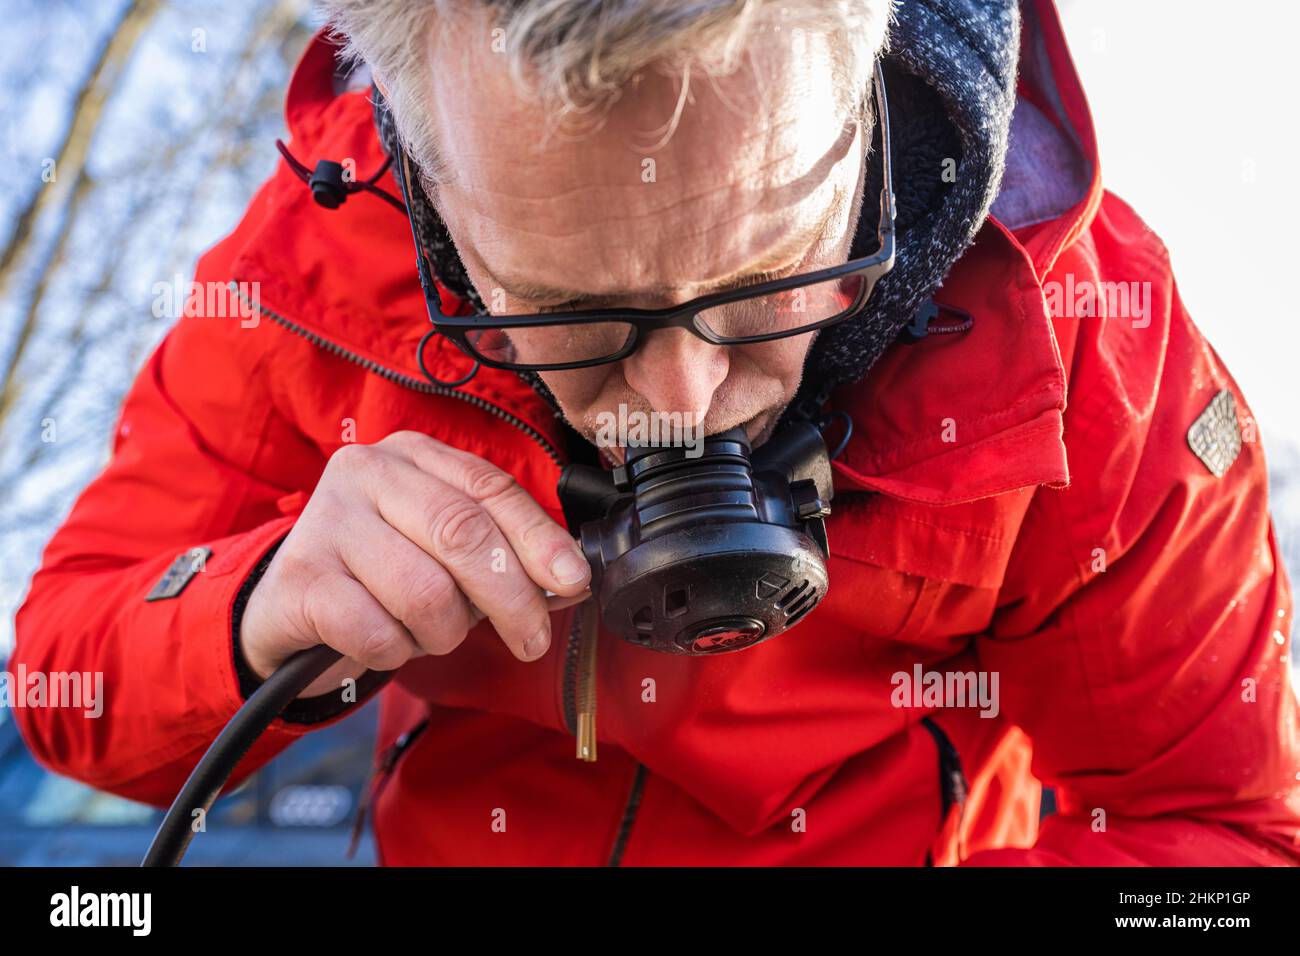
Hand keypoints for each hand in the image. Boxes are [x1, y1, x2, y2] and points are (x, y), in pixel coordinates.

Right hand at [239, 431, 590, 698]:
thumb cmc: (381, 574)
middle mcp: (366, 472)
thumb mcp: (441, 548)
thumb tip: (569, 578)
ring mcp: (328, 521)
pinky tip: (384, 641)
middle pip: (463, 534)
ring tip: (427, 631)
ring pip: (426, 592)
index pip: (490, 488)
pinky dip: (396, 652)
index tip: (574, 580)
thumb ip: (500, 551)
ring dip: (443, 632)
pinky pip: (379, 632)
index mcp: (412, 454)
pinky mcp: (301, 578)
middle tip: (531, 639)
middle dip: (511, 597)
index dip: (539, 538)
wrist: (287, 607)